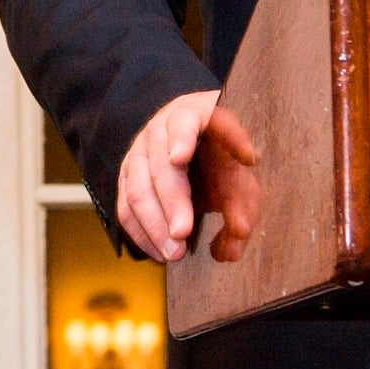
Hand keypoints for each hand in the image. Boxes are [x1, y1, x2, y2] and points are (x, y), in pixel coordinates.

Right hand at [115, 91, 261, 263]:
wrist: (201, 148)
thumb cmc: (226, 159)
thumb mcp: (243, 175)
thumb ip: (244, 203)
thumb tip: (239, 231)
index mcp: (193, 114)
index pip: (186, 121)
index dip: (182, 139)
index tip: (180, 158)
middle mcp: (161, 129)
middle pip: (160, 164)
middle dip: (171, 200)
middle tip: (183, 231)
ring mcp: (139, 153)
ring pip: (138, 189)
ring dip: (154, 224)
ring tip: (175, 252)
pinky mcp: (127, 178)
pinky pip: (126, 208)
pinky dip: (141, 233)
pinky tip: (160, 253)